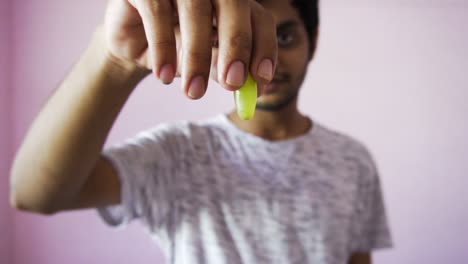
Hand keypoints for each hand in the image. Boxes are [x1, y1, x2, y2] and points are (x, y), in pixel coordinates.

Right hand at [104, 0, 276, 98]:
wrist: (132, 44)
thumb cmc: (176, 50)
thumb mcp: (206, 63)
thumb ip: (229, 71)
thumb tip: (254, 89)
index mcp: (231, 3)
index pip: (259, 18)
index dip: (264, 47)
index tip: (260, 80)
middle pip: (234, 4)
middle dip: (236, 46)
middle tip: (232, 83)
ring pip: (196, 9)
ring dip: (198, 55)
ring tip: (193, 92)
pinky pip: (157, 11)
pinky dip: (163, 47)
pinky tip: (164, 76)